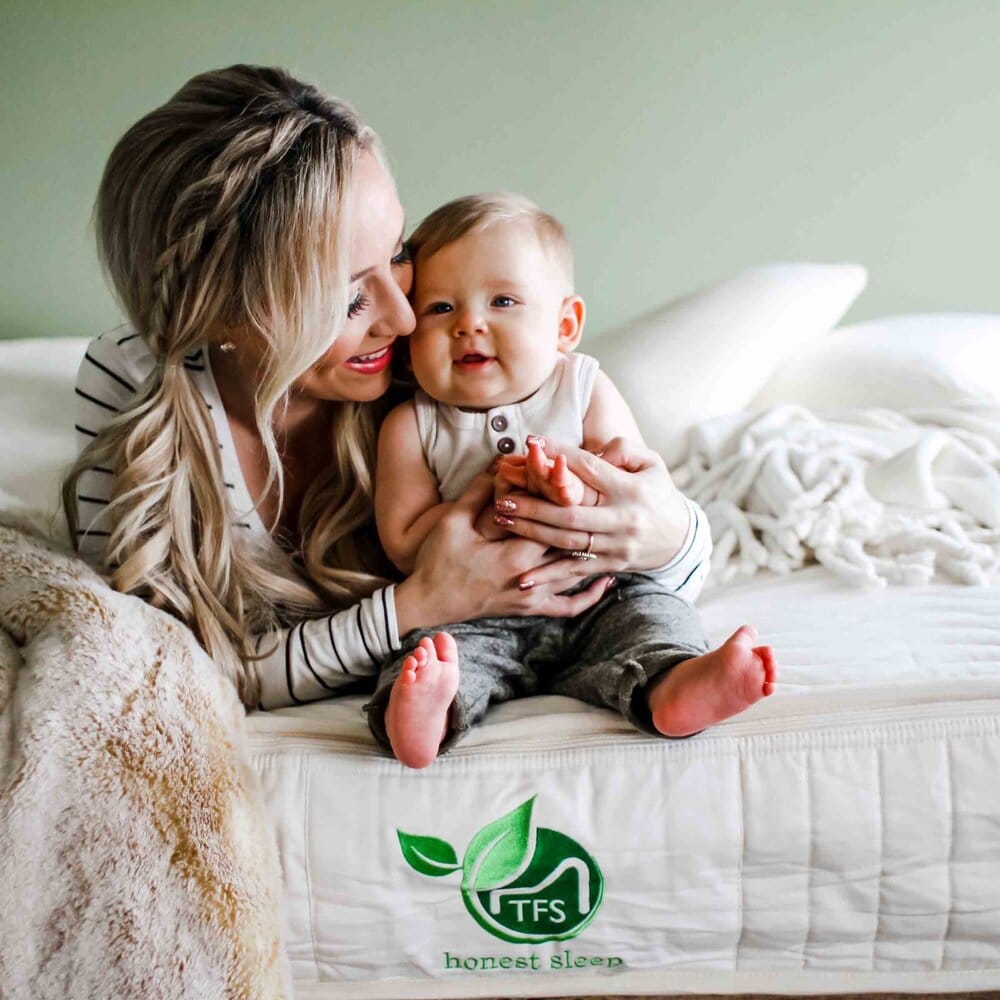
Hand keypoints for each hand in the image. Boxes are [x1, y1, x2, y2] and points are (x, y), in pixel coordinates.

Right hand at [394, 472, 614, 633]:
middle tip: (607, 498)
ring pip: (577, 571)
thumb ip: (479, 491)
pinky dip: (590, 595)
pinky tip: (606, 580)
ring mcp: (534, 595)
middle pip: (572, 544)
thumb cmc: (437, 561)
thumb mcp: (453, 521)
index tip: (581, 477)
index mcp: (515, 554)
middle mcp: (532, 577)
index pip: (554, 520)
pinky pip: (568, 605)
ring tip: (614, 529)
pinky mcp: (531, 608)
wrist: (427, 602)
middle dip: (588, 519)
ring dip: (594, 550)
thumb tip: (501, 462)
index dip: (568, 496)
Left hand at [494, 436, 691, 589]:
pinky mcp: (609, 565)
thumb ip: (625, 450)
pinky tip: (523, 579)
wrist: (680, 537)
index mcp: (630, 489)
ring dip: (531, 532)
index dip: (558, 455)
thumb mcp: (652, 463)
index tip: (529, 444)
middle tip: (503, 495)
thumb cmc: (658, 492)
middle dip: (533, 504)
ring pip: (567, 541)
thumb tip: (596, 452)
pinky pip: (575, 571)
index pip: (588, 468)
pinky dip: (549, 576)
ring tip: (502, 519)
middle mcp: (622, 519)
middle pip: (570, 512)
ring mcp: (615, 545)